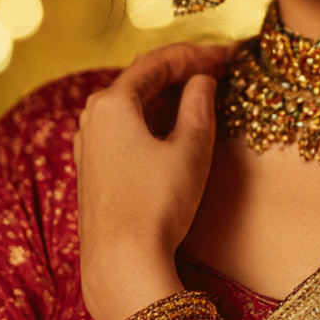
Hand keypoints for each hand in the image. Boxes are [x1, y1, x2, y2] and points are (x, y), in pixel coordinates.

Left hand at [74, 42, 235, 319]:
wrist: (121, 265)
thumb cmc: (157, 203)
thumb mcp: (191, 148)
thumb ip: (199, 104)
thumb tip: (202, 80)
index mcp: (112, 102)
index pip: (159, 61)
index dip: (198, 55)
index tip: (230, 55)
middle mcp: (92, 116)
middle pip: (143, 78)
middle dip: (183, 69)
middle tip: (221, 67)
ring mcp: (89, 144)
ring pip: (133, 103)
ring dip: (169, 93)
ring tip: (204, 90)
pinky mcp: (94, 169)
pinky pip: (126, 126)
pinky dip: (154, 116)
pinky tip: (176, 123)